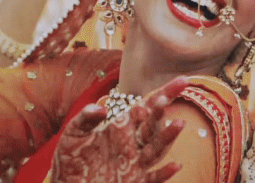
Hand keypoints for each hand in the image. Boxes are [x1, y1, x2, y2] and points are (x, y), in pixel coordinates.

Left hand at [50, 77, 188, 182]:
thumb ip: (85, 118)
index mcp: (123, 126)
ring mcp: (135, 163)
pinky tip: (176, 165)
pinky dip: (164, 173)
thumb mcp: (72, 135)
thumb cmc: (72, 160)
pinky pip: (153, 178)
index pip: (147, 106)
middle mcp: (133, 142)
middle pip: (153, 125)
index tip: (183, 81)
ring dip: (168, 137)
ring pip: (156, 148)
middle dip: (161, 111)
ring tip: (179, 123)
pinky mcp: (134, 182)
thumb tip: (101, 108)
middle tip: (166, 98)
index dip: (165, 93)